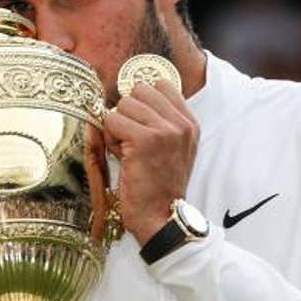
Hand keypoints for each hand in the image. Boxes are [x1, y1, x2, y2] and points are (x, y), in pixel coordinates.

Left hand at [100, 80, 198, 243]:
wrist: (161, 216)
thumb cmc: (159, 186)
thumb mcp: (173, 149)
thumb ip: (161, 121)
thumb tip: (130, 96)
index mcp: (190, 123)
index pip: (161, 85)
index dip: (143, 101)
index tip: (140, 124)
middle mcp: (181, 124)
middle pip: (140, 90)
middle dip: (129, 112)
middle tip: (132, 139)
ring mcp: (164, 130)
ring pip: (124, 104)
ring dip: (118, 126)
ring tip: (127, 149)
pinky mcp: (144, 140)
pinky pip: (112, 119)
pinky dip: (110, 138)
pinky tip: (122, 156)